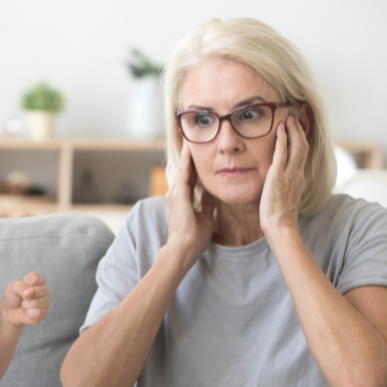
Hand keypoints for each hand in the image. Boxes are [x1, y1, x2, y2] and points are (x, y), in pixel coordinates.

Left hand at [0, 272, 49, 326]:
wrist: (10, 312)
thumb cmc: (13, 296)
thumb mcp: (12, 287)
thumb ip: (20, 286)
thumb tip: (29, 292)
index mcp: (39, 281)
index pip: (35, 278)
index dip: (26, 283)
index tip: (22, 286)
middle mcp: (45, 291)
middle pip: (36, 291)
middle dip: (25, 295)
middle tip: (22, 297)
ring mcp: (45, 303)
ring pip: (36, 303)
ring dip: (25, 305)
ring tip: (24, 304)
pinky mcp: (43, 314)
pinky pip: (37, 313)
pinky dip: (29, 313)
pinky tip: (27, 312)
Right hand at [164, 142, 215, 269]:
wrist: (183, 250)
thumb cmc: (193, 238)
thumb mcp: (205, 216)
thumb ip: (206, 203)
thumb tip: (210, 193)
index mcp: (183, 198)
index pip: (190, 176)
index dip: (195, 163)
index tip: (200, 150)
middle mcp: (176, 193)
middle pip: (184, 168)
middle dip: (189, 153)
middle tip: (192, 135)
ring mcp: (175, 193)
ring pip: (183, 167)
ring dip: (187, 153)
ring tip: (190, 136)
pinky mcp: (178, 195)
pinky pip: (184, 173)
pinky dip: (187, 160)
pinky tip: (191, 148)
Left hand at [260, 114, 307, 237]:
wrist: (281, 227)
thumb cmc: (280, 219)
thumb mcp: (285, 201)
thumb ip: (285, 191)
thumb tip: (281, 189)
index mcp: (299, 180)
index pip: (303, 156)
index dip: (302, 141)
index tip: (298, 130)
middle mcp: (298, 174)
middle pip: (303, 146)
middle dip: (299, 130)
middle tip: (295, 117)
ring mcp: (290, 174)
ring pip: (297, 146)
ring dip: (293, 130)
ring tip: (288, 118)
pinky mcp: (278, 175)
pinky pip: (282, 152)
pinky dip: (283, 138)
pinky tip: (280, 129)